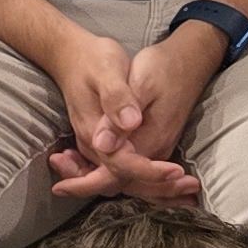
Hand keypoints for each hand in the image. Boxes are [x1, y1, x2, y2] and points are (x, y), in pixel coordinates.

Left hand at [53, 22, 216, 199]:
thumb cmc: (162, 66)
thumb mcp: (141, 80)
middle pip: (120, 182)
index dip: (88, 183)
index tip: (60, 187)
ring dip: (95, 179)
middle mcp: (155, 150)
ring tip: (66, 166)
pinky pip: (129, 168)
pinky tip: (85, 160)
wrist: (189, 60)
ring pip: (124, 177)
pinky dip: (107, 170)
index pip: (118, 173)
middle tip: (58, 183)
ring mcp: (157, 148)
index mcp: (150, 138)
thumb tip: (103, 144)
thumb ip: (119, 109)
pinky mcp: (153, 142)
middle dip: (88, 185)